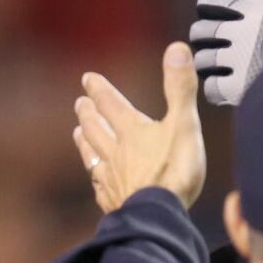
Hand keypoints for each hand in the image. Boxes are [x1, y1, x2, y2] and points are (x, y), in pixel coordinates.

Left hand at [72, 42, 206, 212]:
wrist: (158, 214)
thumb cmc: (174, 170)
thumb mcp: (184, 124)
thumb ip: (180, 88)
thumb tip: (176, 48)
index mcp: (133, 131)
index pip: (112, 105)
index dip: (100, 90)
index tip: (88, 79)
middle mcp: (117, 152)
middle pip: (97, 129)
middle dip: (89, 115)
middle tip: (79, 104)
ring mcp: (113, 178)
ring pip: (93, 156)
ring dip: (85, 143)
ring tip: (78, 134)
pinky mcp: (115, 201)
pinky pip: (102, 187)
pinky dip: (97, 180)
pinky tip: (97, 181)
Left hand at [189, 0, 262, 105]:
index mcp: (253, 9)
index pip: (208, 1)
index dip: (210, 11)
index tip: (223, 21)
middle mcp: (245, 32)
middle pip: (200, 32)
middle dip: (206, 40)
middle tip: (222, 49)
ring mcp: (242, 61)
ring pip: (202, 61)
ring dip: (209, 67)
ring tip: (225, 69)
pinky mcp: (240, 88)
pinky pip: (211, 89)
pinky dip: (217, 91)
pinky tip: (229, 88)